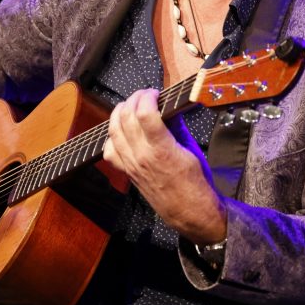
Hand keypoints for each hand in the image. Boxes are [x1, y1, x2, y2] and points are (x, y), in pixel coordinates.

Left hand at [102, 88, 226, 242]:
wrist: (189, 211)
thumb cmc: (196, 182)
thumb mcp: (191, 148)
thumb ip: (177, 126)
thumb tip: (168, 106)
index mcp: (162, 149)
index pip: (145, 113)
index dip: (148, 96)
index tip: (155, 93)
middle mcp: (142, 156)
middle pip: (126, 117)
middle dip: (134, 99)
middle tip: (144, 96)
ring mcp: (131, 165)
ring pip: (113, 130)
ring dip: (120, 112)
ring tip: (131, 106)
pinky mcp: (127, 172)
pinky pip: (109, 150)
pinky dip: (112, 136)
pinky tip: (122, 131)